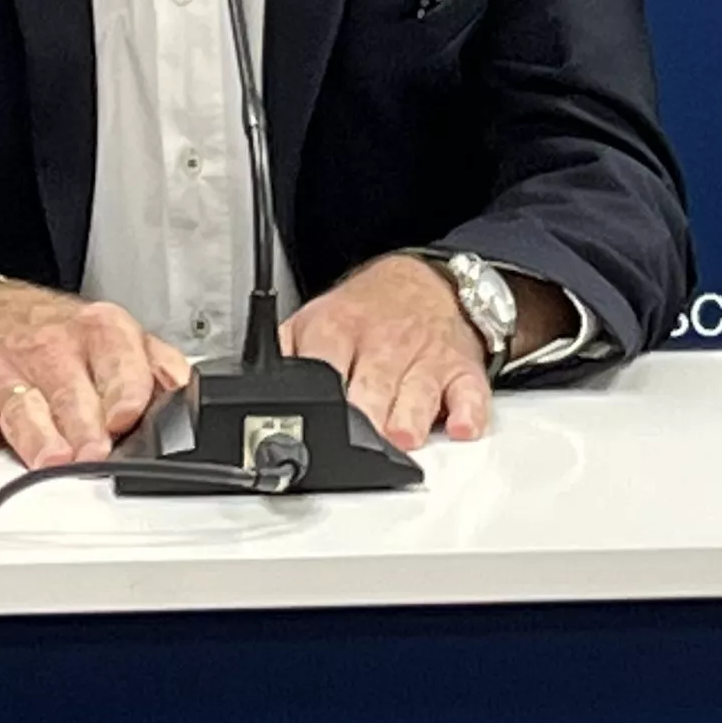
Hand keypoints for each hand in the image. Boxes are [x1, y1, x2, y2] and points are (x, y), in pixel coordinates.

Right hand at [0, 280, 189, 469]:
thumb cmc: (59, 334)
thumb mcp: (115, 334)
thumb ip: (155, 367)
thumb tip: (186, 397)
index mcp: (98, 332)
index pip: (118, 360)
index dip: (125, 390)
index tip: (129, 416)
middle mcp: (51, 350)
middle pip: (71, 391)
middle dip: (85, 425)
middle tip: (96, 453)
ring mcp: (7, 373)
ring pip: (23, 407)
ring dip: (38, 436)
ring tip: (52, 460)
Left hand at [284, 254, 494, 450]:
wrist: (425, 283)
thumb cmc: (367, 314)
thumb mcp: (314, 319)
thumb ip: (283, 353)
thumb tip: (252, 390)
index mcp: (337, 330)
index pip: (321, 365)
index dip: (317, 395)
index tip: (305, 422)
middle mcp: (383, 345)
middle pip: (371, 386)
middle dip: (364, 416)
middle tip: (356, 440)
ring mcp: (425, 358)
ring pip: (418, 392)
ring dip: (410, 417)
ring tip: (401, 437)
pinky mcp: (461, 370)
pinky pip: (469, 392)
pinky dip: (468, 412)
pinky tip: (461, 427)